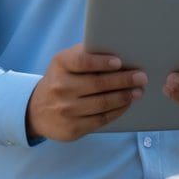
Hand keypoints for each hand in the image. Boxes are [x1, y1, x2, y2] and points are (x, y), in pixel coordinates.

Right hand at [25, 44, 145, 141]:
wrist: (36, 110)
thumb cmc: (61, 79)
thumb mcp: (66, 62)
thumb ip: (87, 54)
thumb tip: (119, 50)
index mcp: (60, 64)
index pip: (82, 61)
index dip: (101, 62)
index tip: (119, 62)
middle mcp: (60, 87)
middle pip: (97, 84)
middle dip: (123, 80)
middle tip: (141, 77)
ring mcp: (65, 110)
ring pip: (102, 103)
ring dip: (124, 97)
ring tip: (138, 91)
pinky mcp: (72, 128)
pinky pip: (101, 120)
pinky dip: (117, 111)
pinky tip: (126, 104)